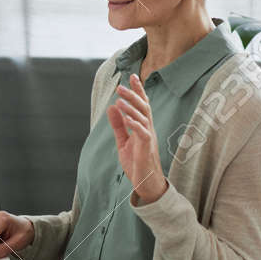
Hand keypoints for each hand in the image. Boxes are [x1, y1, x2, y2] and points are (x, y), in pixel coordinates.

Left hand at [105, 73, 167, 204]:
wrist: (145, 183)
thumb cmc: (137, 162)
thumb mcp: (124, 141)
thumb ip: (118, 125)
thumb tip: (111, 108)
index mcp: (143, 127)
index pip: (142, 105)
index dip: (138, 90)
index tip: (132, 76)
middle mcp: (148, 130)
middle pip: (143, 108)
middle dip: (133, 95)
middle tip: (120, 86)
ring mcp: (149, 139)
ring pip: (143, 118)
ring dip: (131, 108)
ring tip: (119, 100)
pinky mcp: (147, 149)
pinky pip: (143, 134)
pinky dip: (135, 125)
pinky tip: (126, 118)